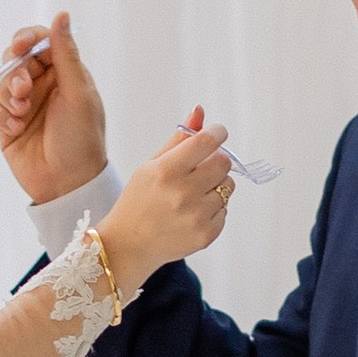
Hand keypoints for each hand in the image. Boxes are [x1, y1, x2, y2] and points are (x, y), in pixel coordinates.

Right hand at [0, 9, 109, 204]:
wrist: (67, 184)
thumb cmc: (82, 138)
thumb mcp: (78, 93)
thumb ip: (66, 54)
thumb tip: (62, 14)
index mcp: (65, 73)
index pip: (40, 42)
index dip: (26, 39)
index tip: (19, 46)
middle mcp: (43, 85)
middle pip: (15, 60)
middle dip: (14, 72)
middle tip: (23, 90)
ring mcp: (24, 104)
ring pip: (0, 83)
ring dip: (7, 95)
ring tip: (21, 114)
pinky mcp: (7, 124)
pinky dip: (1, 115)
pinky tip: (14, 128)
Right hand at [98, 114, 233, 294]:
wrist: (129, 245)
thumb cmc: (139, 200)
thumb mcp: (151, 166)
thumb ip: (178, 139)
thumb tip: (200, 111)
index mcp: (166, 171)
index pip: (207, 141)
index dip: (218, 132)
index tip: (218, 133)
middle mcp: (183, 193)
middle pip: (224, 162)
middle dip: (217, 160)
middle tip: (203, 167)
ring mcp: (196, 216)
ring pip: (228, 186)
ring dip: (216, 185)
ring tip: (194, 194)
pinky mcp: (206, 234)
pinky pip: (225, 210)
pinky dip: (214, 208)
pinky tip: (193, 213)